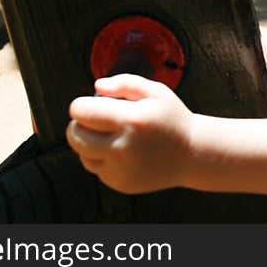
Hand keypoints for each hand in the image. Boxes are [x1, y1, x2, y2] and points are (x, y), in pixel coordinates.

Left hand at [66, 74, 192, 193]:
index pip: (81, 112)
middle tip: (95, 119)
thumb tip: (98, 87)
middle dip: (79, 123)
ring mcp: (120, 169)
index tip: (93, 104)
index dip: (82, 104)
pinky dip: (101, 158)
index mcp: (131, 121)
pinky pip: (95, 168)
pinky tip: (120, 150)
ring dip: (89, 142)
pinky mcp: (120, 184)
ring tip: (109, 135)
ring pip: (82, 153)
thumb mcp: (156, 91)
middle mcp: (123, 148)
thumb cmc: (172, 119)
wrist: (192, 154)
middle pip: (75, 135)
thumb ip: (125, 82)